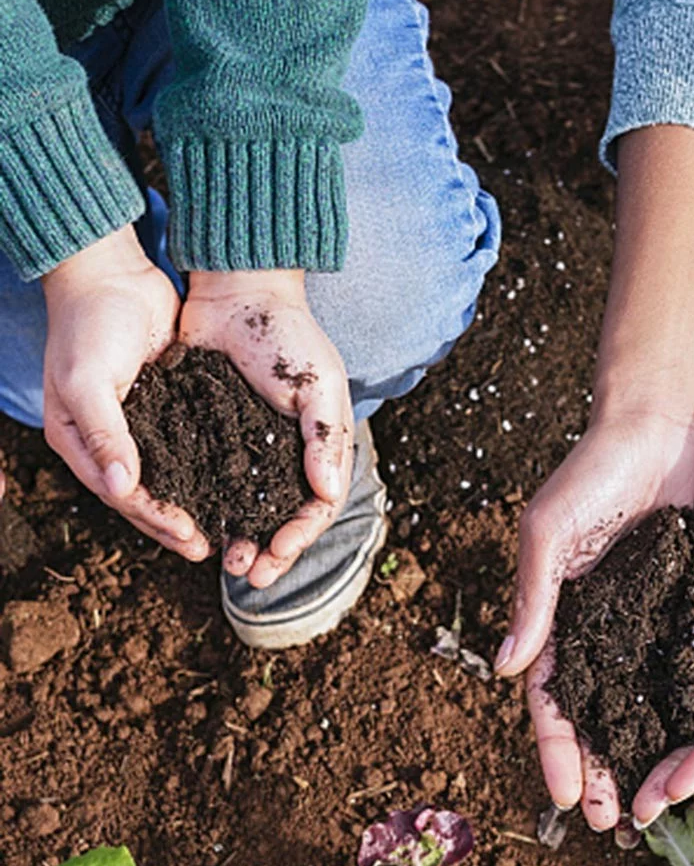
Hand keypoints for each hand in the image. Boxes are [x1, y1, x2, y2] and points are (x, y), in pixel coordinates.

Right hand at [39, 227, 203, 557]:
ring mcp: (138, 427)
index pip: (121, 494)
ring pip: (169, 479)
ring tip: (227, 531)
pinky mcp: (167, 409)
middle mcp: (107, 442)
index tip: (190, 538)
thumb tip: (123, 489)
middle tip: (213, 549)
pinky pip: (187, 450)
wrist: (111, 275)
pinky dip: (205, 472)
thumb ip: (104, 433)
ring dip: (195, 505)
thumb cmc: (89, 324)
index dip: (156, 519)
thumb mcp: (87, 379)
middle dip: (178, 525)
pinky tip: (233, 487)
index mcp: (78, 441)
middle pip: (146, 497)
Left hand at [179, 270, 353, 587]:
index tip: (275, 557)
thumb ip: (325, 438)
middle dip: (268, 550)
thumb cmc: (287, 335)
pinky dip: (207, 504)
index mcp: (320, 448)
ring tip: (221, 557)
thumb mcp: (318, 386)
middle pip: (282, 517)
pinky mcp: (212, 433)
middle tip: (248, 573)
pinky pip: (211, 478)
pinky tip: (194, 521)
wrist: (237, 292)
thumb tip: (327, 494)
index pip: (317, 507)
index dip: (299, 538)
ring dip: (237, 536)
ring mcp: (249, 447)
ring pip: (245, 506)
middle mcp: (287, 455)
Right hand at [496, 413, 693, 829]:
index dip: (557, 751)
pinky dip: (685, 714)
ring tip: (657, 801)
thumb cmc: (592, 472)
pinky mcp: (685, 612)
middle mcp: (599, 633)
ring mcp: (642, 627)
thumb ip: (535, 599)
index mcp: (558, 620)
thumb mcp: (552, 532)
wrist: (659, 427)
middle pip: (597, 719)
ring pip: (641, 707)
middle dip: (602, 772)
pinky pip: (683, 674)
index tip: (566, 799)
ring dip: (644, 756)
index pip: (552, 702)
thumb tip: (508, 671)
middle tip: (616, 823)